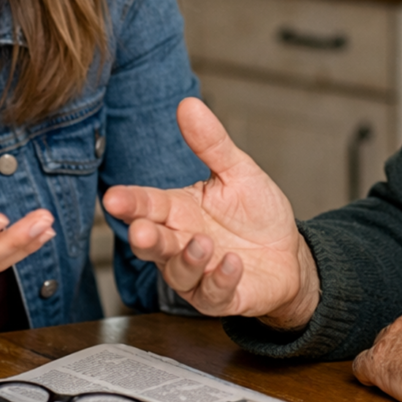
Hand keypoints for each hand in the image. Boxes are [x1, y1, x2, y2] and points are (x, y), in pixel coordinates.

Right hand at [103, 97, 319, 325]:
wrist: (288, 253)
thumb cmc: (256, 214)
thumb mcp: (237, 171)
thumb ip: (211, 143)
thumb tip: (188, 104)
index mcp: (178, 210)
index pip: (147, 204)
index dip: (129, 202)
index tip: (113, 198)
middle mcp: (181, 243)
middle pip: (153, 244)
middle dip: (145, 238)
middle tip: (143, 230)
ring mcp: (198, 274)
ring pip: (178, 273)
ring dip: (188, 259)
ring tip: (203, 243)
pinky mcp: (221, 297)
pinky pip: (213, 293)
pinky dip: (220, 279)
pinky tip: (231, 263)